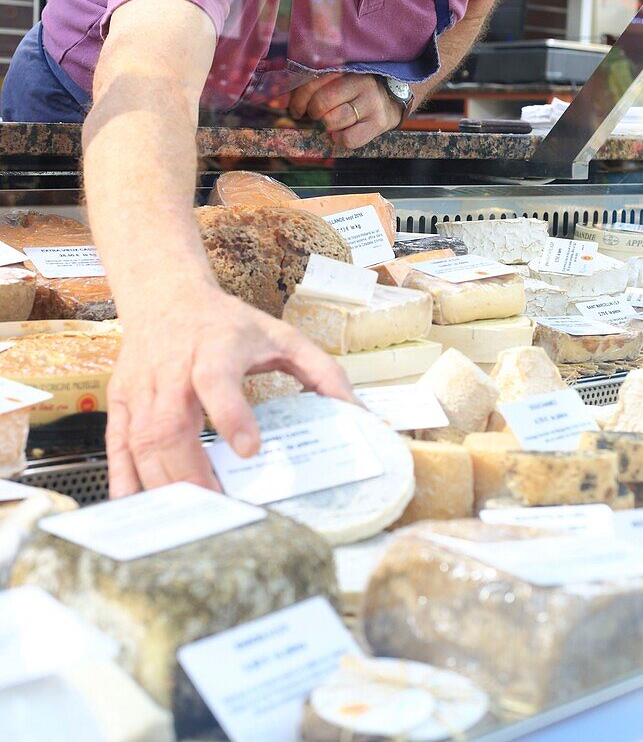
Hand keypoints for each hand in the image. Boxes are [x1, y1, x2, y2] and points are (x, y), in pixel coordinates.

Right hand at [106, 285, 356, 496]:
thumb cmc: (228, 323)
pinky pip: (117, 443)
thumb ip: (321, 371)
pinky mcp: (120, 399)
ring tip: (193, 514)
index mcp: (216, 348)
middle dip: (192, 471)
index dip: (230, 414)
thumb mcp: (281, 336)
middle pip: (171, 424)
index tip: (250, 449)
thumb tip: (357, 412)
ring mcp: (141, 386)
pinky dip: (126, 477)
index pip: (216, 380)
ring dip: (164, 481)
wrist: (166, 296)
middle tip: (219, 506)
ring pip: (142, 440)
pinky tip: (141, 504)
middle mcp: (173, 368)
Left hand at [288, 72, 401, 147]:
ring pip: (333, 121)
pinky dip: (340, 140)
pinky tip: (343, 133)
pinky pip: (348, 139)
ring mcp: (371, 103)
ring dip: (328, 125)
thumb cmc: (358, 90)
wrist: (394, 98)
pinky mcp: (378, 122)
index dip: (298, 99)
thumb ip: (316, 84)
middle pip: (321, 102)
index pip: (313, 82)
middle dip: (313, 112)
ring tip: (334, 122)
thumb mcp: (341, 78)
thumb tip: (280, 100)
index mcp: (346, 68)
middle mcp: (360, 83)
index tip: (296, 109)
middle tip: (316, 115)